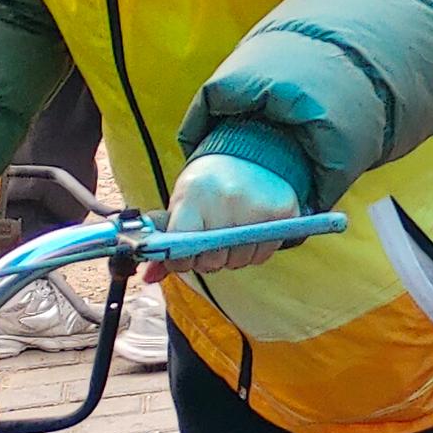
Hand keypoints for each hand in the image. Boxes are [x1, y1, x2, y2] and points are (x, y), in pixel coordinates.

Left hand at [153, 148, 305, 277]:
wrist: (249, 154)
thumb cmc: (208, 184)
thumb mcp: (181, 204)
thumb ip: (166, 241)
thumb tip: (149, 277)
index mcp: (195, 196)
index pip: (183, 248)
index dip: (180, 259)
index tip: (182, 253)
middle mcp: (228, 201)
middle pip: (212, 261)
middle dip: (206, 260)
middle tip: (208, 243)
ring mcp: (259, 208)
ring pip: (238, 262)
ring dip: (231, 258)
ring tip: (228, 237)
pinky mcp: (283, 213)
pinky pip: (262, 255)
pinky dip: (253, 253)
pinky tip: (248, 235)